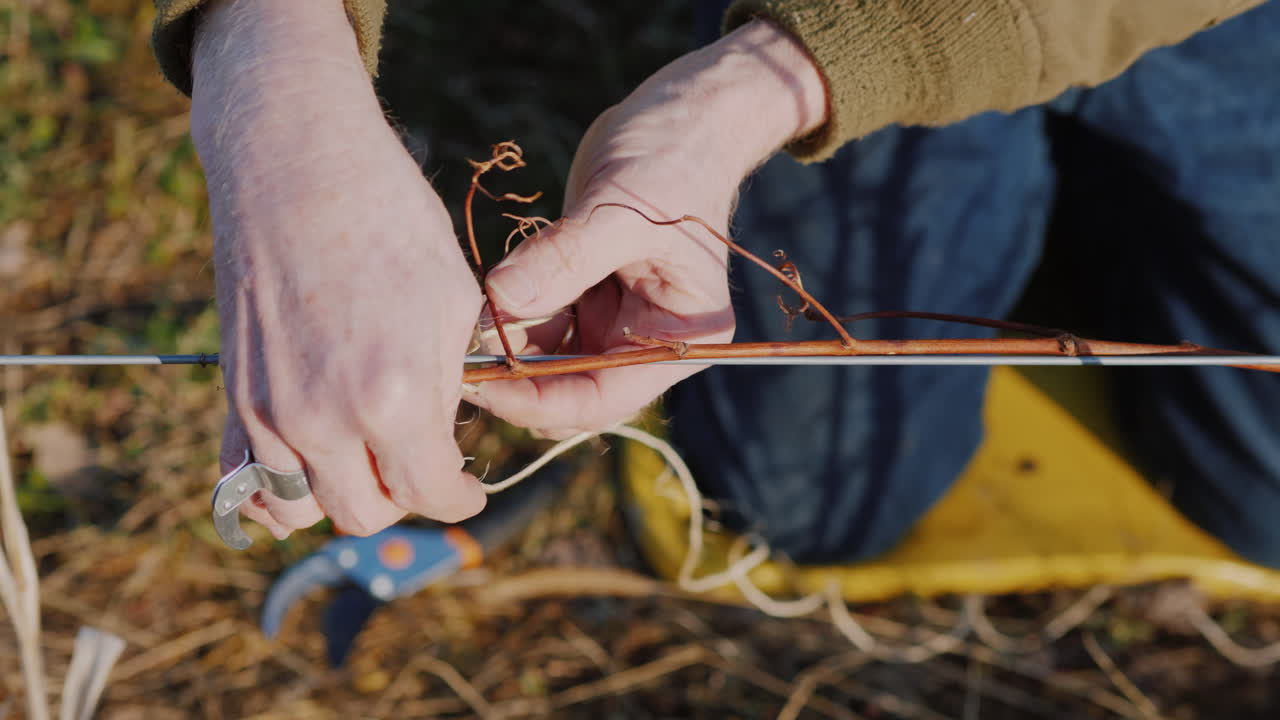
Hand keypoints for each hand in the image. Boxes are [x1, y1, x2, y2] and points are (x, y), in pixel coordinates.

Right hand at [193, 0, 485, 537]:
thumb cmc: (389, 220)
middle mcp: (324, 419)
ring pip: (301, 508)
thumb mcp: (452, 302)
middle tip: (423, 464)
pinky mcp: (233, 392)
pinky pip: (243, 478)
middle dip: (404, 497)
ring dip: (341, 495)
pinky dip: (275, 489)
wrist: (297, 165)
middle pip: (365, 513)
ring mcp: (268, 410)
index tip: (469, 489)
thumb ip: (446, 388)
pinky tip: (308, 466)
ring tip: (369, 459)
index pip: (430, 493)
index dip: (461, 498)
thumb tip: (442, 435)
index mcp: (394, 397)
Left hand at [469, 20, 825, 435]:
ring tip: (467, 317)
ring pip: (550, 364)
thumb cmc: (673, 156)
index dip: (540, 400)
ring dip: (509, 347)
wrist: (683, 114)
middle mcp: (652, 341)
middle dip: (519, 378)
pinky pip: (542, 327)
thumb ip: (563, 260)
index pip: (604, 397)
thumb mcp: (619, 209)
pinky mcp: (590, 297)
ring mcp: (619, 322)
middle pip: (573, 391)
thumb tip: (499, 302)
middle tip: (459, 355)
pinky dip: (512, 316)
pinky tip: (485, 295)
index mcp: (683, 337)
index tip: (480, 382)